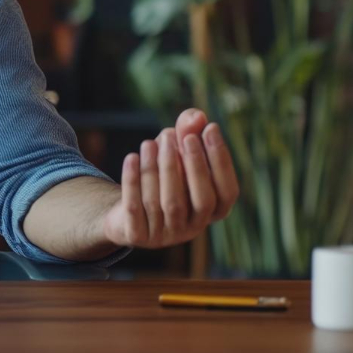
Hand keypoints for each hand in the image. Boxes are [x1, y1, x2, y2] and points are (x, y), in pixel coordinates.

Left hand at [100, 108, 239, 249]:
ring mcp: (166, 236)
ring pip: (165, 202)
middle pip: (201, 199)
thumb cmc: (160, 178)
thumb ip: (188, 133)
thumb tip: (197, 116)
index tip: (210, 128)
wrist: (124, 215)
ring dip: (159, 169)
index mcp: (212, 213)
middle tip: (183, 136)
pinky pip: (136, 207)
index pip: (228, 192)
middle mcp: (193, 229)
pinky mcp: (138, 235)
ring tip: (150, 142)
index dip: (221, 160)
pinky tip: (132, 157)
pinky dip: (134, 181)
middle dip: (194, 165)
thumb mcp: (175, 154)